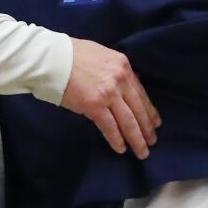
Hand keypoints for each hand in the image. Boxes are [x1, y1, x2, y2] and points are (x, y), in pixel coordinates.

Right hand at [60, 40, 160, 158]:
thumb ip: (115, 70)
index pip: (141, 93)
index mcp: (123, 66)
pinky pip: (110, 126)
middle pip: (139, 109)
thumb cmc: (72, 55)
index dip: (149, 111)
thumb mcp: (102, 55)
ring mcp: (109, 93)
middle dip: (147, 128)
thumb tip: (125, 85)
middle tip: (152, 141)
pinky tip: (121, 148)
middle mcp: (120, 80)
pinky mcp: (94, 105)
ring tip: (142, 151)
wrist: (51, 58)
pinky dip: (117, 139)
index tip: (155, 123)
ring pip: (128, 121)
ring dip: (137, 139)